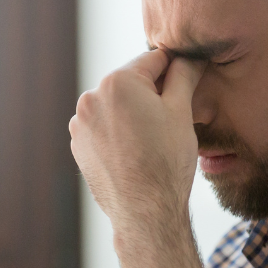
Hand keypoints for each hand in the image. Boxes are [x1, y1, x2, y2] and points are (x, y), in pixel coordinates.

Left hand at [69, 50, 204, 233]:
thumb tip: (190, 56)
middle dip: (151, 94)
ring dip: (133, 112)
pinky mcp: (78, 145)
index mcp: (117, 82)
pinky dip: (118, 132)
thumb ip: (184, 75)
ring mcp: (80, 123)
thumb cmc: (167, 161)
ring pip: (116, 106)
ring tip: (152, 139)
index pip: (153, 60)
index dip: (175, 70)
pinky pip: (103, 127)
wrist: (145, 212)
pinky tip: (135, 151)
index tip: (187, 80)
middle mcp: (91, 97)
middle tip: (171, 119)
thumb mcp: (181, 111)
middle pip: (131, 83)